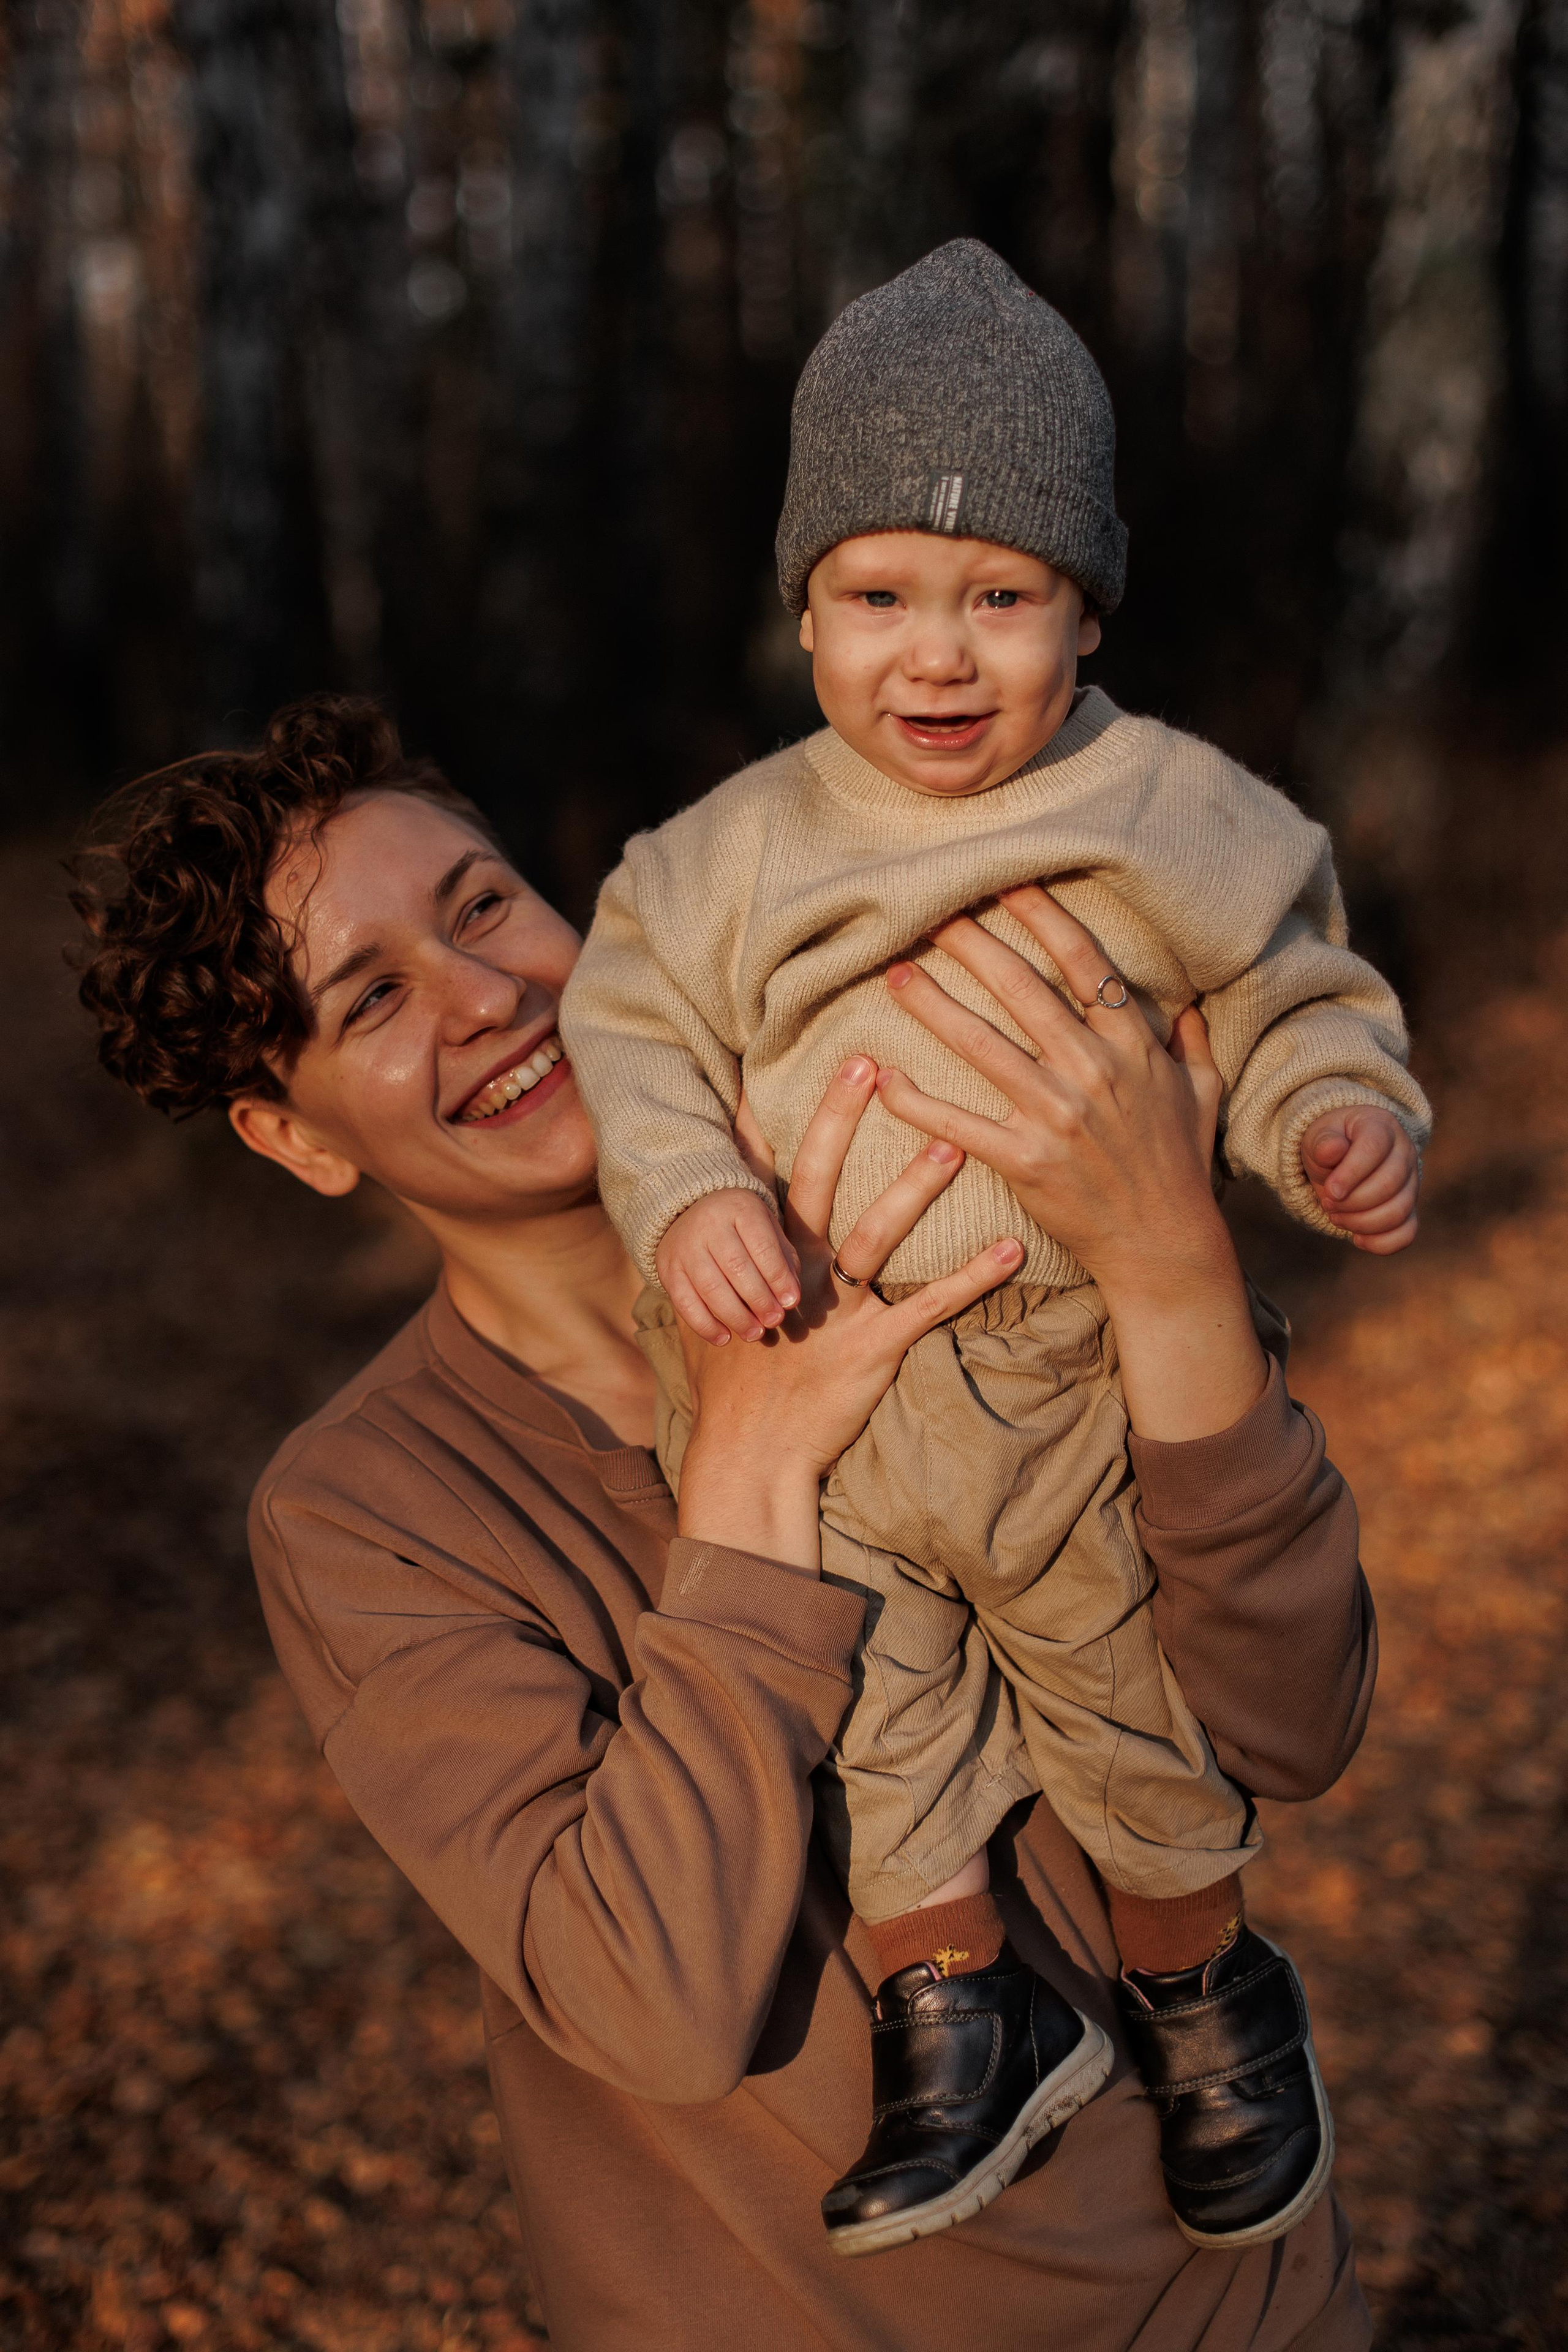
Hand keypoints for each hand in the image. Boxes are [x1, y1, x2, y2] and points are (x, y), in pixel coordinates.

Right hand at [656, 1188, 801, 1343]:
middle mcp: (709, 1223)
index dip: (778, 1277)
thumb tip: (790, 1300)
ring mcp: (684, 1246)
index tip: (791, 1302)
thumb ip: (784, 1262)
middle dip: (759, 1299)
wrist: (692, 1214)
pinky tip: (724, 1338)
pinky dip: (705, 1325)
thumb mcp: (768, 1231)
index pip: (762, 1246)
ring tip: (755, 1334)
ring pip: (710, 1286)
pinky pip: (684, 1302)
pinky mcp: (668, 1269)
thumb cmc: (743, 1230)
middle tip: (774, 1321)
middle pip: (736, 1267)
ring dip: (735, 1316)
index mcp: (740, 1209)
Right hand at [676, 1056, 1024, 1565]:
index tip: (776, 1060)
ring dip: (916, 1186)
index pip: (756, 1172)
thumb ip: (709, 1276)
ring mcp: (834, 1306)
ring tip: (955, 1143)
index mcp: (756, 1257)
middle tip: (867, 1063)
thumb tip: (682, 1243)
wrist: (750, 1455)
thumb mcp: (703, 1323)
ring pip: (878, 1232)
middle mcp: (793, 1269)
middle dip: (839, 1117)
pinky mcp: (874, 1345)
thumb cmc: (730, 1389)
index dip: (765, 1116)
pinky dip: (972, 1277)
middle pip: (816, 1179)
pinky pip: (930, 1303)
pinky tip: (1011, 1249)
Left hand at [875, 885, 1225, 1299]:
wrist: (1166, 1246)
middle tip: (931, 908)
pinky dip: (918, 1104)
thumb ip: (1191, 1042)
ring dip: (933, 1005)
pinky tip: (883, 1079)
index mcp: (1132, 1047)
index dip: (1043, 915)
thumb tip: (1187, 1001)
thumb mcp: (1203, 1095)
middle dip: (973, 943)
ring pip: (982, 1044)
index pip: (1084, 964)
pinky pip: (960, 1124)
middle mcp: (1094, 1070)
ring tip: (894, 973)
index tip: (1007, 880)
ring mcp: (1058, 1115)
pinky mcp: (1026, 1161)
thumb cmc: (1181, 1170)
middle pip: (1023, 988)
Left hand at [1300, 1106, 1419, 1254]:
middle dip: (1352, 1201)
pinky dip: (1380, 1243)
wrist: (1342, 1157)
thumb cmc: (1331, 1144)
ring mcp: (1411, 1182)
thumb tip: (1333, 1150)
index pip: (1374, 1148)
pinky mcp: (1410, 1209)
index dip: (1351, 1173)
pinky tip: (1357, 1238)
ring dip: (1361, 1222)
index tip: (1330, 1191)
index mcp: (1381, 1126)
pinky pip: (1406, 1233)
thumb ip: (1323, 1143)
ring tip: (1336, 1216)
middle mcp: (1404, 1152)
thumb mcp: (1319, 1136)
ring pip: (1398, 1212)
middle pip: (1389, 1184)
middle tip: (1327, 1202)